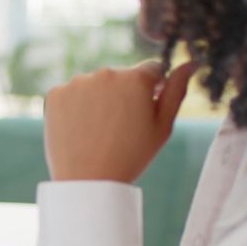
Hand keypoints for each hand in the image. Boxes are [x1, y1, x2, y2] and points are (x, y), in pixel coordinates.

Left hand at [44, 61, 195, 182]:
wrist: (87, 181)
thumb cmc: (131, 156)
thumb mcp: (163, 126)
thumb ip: (177, 91)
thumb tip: (190, 63)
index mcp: (136, 78)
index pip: (152, 70)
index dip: (152, 91)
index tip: (143, 113)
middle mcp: (106, 73)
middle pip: (121, 77)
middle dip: (123, 95)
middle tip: (119, 128)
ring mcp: (78, 82)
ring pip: (94, 85)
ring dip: (98, 100)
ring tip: (98, 131)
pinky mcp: (56, 94)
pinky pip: (71, 94)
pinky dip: (75, 108)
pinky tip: (80, 130)